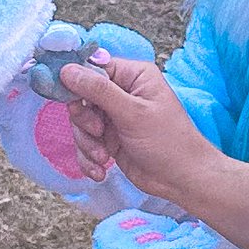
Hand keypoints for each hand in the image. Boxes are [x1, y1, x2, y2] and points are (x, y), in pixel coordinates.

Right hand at [59, 49, 215, 205]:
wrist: (182, 179)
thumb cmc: (168, 142)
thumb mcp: (132, 113)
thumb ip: (98, 90)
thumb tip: (67, 70)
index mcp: (133, 76)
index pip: (93, 69)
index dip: (77, 83)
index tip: (71, 101)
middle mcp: (122, 93)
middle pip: (82, 97)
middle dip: (84, 120)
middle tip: (98, 132)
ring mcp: (115, 117)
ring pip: (81, 123)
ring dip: (87, 143)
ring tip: (102, 156)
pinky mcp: (110, 139)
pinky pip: (86, 143)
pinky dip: (89, 157)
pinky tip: (100, 170)